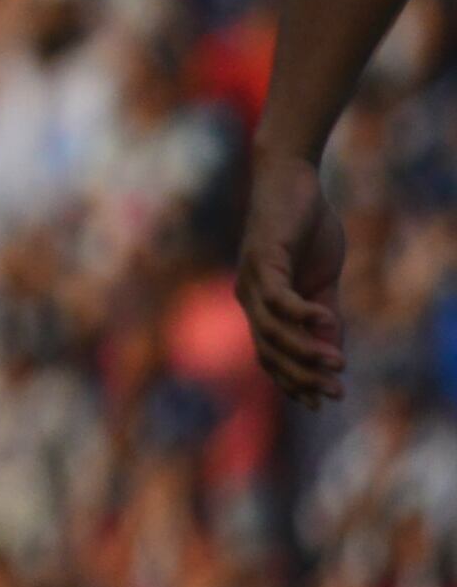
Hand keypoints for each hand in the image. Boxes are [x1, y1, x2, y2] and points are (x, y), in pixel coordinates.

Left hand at [239, 138, 351, 406]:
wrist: (292, 182)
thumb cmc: (305, 229)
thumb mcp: (321, 279)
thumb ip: (325, 314)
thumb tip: (333, 351)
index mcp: (260, 306)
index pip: (270, 354)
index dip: (292, 381)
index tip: (320, 404)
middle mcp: (248, 298)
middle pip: (269, 350)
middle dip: (301, 376)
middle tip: (335, 395)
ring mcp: (251, 280)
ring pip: (272, 330)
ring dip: (305, 351)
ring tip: (338, 366)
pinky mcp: (262, 259)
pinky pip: (278, 297)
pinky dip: (301, 314)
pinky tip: (327, 324)